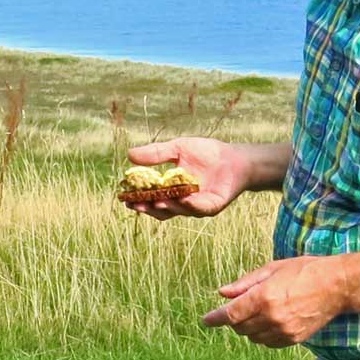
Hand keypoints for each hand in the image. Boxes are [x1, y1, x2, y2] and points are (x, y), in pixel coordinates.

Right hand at [120, 137, 252, 218]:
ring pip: (178, 211)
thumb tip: (129, 155)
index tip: (125, 197)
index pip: (151, 199)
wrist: (234, 157)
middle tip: (135, 204)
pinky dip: (189, 205)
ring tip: (155, 202)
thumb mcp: (177, 149)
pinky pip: (199, 208)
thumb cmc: (206, 153)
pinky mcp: (212, 206)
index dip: (138, 200)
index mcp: (171, 190)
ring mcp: (197, 206)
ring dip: (166, 207)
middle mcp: (182, 203)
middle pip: (161, 210)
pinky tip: (181, 199)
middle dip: (148, 208)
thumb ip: (156, 153)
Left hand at [202, 257, 346, 347]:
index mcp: (264, 297)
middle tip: (240, 307)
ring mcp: (283, 331)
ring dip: (248, 327)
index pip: (231, 314)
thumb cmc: (304, 271)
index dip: (215, 318)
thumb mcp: (272, 269)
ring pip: (253, 337)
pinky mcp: (293, 339)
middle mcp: (272, 317)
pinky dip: (263, 335)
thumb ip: (245, 283)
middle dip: (234, 319)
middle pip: (239, 327)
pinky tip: (270, 321)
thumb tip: (222, 292)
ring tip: (259, 311)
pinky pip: (268, 343)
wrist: (336, 286)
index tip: (205, 321)